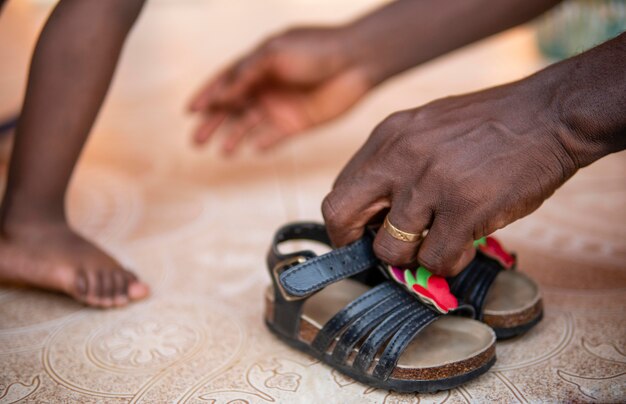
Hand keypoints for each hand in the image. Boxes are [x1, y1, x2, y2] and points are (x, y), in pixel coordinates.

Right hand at [188, 26, 372, 153]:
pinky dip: (262, 144)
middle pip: (232, 108)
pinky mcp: (297, 123)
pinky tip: (251, 150)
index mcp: (258, 65)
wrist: (356, 62)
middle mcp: (266, 86)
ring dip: (234, 138)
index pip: (225, 82)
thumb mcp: (273, 53)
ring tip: (221, 152)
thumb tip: (220, 96)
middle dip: (213, 124)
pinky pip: (274, 137)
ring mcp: (281, 106)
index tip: (189, 111)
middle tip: (196, 141)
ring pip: (249, 126)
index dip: (206, 96)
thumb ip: (245, 74)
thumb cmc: (315, 49)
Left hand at [322, 79, 578, 275]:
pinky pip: (436, 260)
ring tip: (440, 244)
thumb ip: (396, 162)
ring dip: (414, 257)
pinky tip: (465, 247)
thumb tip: (375, 210)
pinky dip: (449, 263)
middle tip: (380, 253)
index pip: (339, 191)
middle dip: (355, 246)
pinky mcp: (465, 208)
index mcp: (387, 137)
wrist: (549, 114)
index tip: (364, 236)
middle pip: (340, 216)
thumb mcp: (426, 127)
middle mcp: (399, 157)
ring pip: (391, 250)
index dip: (347, 223)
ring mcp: (430, 183)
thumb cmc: (491, 125)